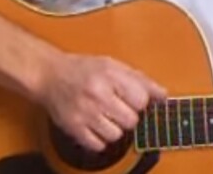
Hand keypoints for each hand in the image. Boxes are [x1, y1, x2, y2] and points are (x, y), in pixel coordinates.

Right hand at [36, 53, 166, 151]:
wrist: (49, 75)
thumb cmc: (84, 69)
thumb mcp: (114, 66)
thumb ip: (141, 81)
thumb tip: (163, 96)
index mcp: (110, 75)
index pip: (141, 100)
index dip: (140, 102)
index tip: (133, 100)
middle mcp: (97, 94)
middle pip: (131, 120)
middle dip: (128, 116)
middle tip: (118, 108)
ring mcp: (84, 112)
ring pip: (116, 135)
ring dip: (115, 129)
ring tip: (106, 116)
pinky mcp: (73, 128)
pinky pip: (98, 145)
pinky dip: (100, 139)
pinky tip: (96, 126)